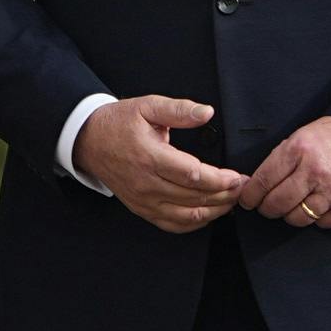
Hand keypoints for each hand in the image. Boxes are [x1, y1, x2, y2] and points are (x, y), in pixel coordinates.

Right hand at [73, 96, 247, 235]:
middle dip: (224, 195)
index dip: (220, 179)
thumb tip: (207, 113)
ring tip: (231, 201)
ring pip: (187, 215)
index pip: (193, 175)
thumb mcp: (148, 106)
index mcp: (150, 156)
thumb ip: (179, 109)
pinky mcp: (141, 209)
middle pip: (194, 197)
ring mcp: (143, 199)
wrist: (88, 141)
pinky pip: (172, 224)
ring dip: (214, 211)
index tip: (238, 176)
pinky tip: (209, 214)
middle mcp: (146, 183)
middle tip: (243, 187)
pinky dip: (194, 223)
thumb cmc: (119, 123)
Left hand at [240, 118, 330, 230]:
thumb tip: (254, 184)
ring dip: (291, 215)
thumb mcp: (302, 136)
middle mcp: (315, 171)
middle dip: (267, 209)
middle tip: (267, 207)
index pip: (263, 181)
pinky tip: (317, 207)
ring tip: (292, 207)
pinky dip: (317, 219)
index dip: (251, 195)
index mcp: (298, 149)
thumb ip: (280, 159)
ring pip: (298, 218)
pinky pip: (323, 223)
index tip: (247, 201)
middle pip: (277, 204)